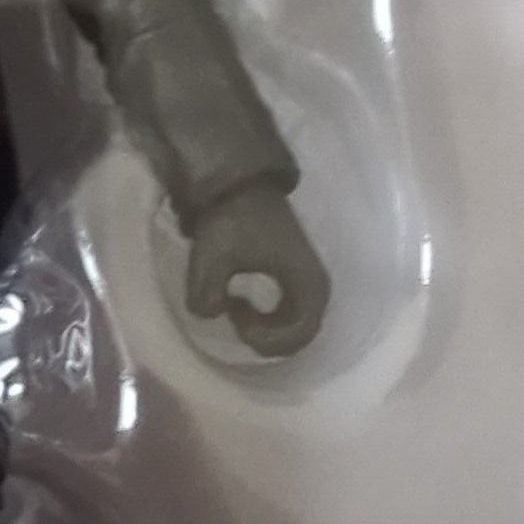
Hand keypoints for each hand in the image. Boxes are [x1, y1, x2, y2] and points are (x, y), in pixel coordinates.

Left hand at [185, 183, 329, 358]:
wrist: (239, 185)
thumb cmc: (232, 220)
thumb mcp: (211, 259)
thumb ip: (205, 297)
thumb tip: (211, 313)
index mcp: (308, 282)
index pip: (300, 334)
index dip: (267, 338)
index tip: (237, 317)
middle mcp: (318, 287)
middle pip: (300, 336)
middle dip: (266, 338)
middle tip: (235, 318)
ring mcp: (310, 282)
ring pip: (296, 327)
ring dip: (267, 330)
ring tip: (237, 310)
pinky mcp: (298, 278)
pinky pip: (291, 315)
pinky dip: (269, 321)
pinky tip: (242, 303)